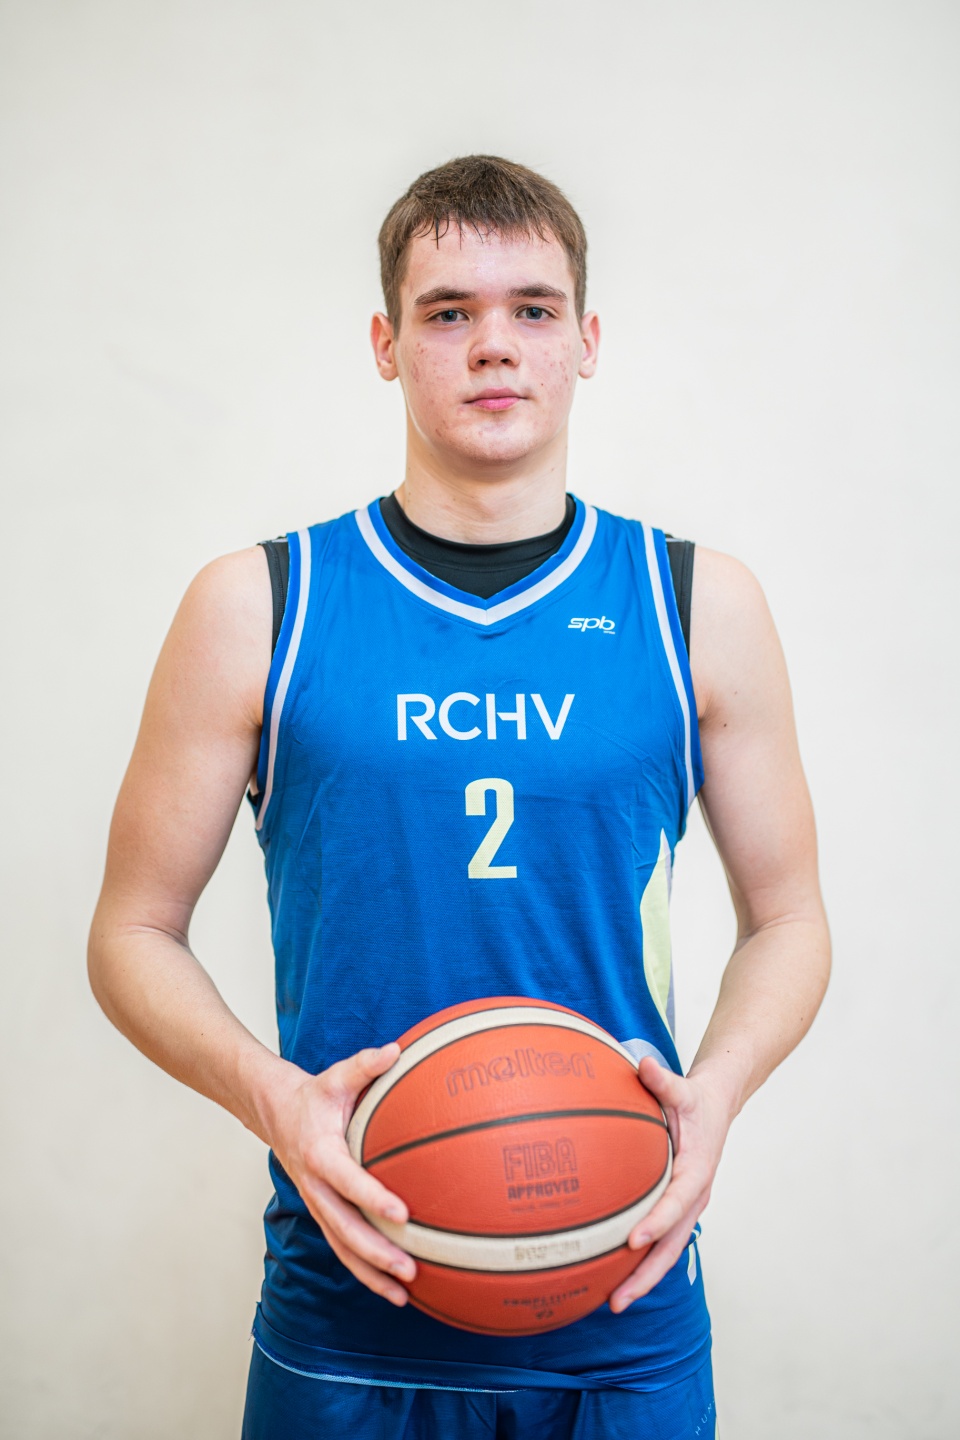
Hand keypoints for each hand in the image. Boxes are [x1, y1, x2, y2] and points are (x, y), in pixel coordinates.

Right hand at [267, 1043, 415, 1306]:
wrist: (275, 1112)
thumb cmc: (314, 1094)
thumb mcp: (336, 1075)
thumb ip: (365, 1064)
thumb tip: (395, 1050)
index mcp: (321, 1153)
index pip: (348, 1180)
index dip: (373, 1198)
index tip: (402, 1213)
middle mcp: (316, 1187)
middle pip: (344, 1228)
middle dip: (376, 1252)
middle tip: (410, 1268)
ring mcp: (317, 1205)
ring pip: (342, 1247)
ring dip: (371, 1272)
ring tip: (404, 1294)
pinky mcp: (323, 1213)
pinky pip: (343, 1247)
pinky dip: (365, 1270)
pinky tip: (393, 1287)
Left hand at [609, 1058, 732, 1313]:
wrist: (717, 1105)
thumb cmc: (695, 1098)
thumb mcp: (682, 1087)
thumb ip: (662, 1080)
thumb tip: (644, 1064)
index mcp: (697, 1170)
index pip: (677, 1202)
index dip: (657, 1223)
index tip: (634, 1241)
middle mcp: (694, 1196)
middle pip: (672, 1245)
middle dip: (646, 1274)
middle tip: (617, 1300)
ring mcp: (686, 1207)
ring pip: (667, 1251)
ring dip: (642, 1277)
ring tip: (612, 1303)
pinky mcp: (676, 1208)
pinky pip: (660, 1240)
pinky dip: (641, 1261)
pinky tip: (609, 1273)